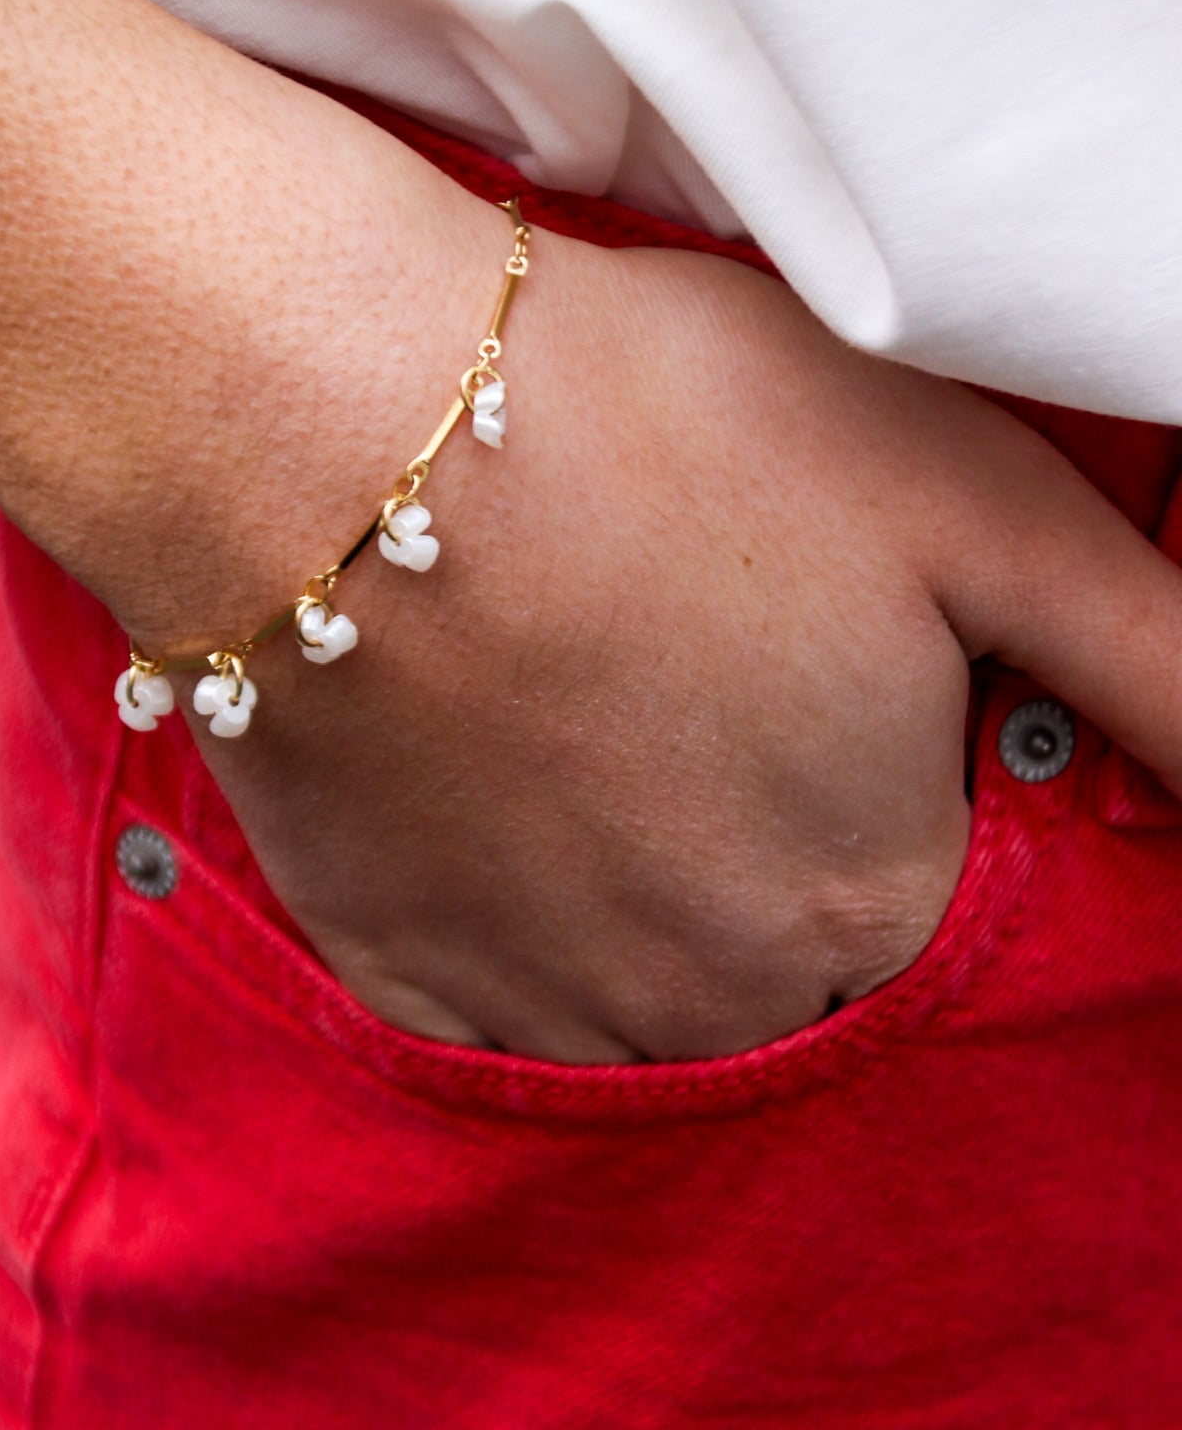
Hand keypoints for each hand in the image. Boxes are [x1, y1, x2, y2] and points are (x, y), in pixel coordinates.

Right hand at [0, 0, 1178, 1065]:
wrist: (330, 425)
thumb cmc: (662, 428)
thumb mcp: (972, 499)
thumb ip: (1150, 655)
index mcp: (871, 900)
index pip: (928, 886)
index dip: (872, 750)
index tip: (798, 643)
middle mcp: (718, 1002)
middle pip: (783, 947)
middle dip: (759, 823)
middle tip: (674, 655)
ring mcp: (542, 1004)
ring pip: (642, 979)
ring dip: (635, 875)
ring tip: (576, 703)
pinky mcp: (396, 975)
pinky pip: (491, 991)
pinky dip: (507, 907)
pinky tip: (487, 774)